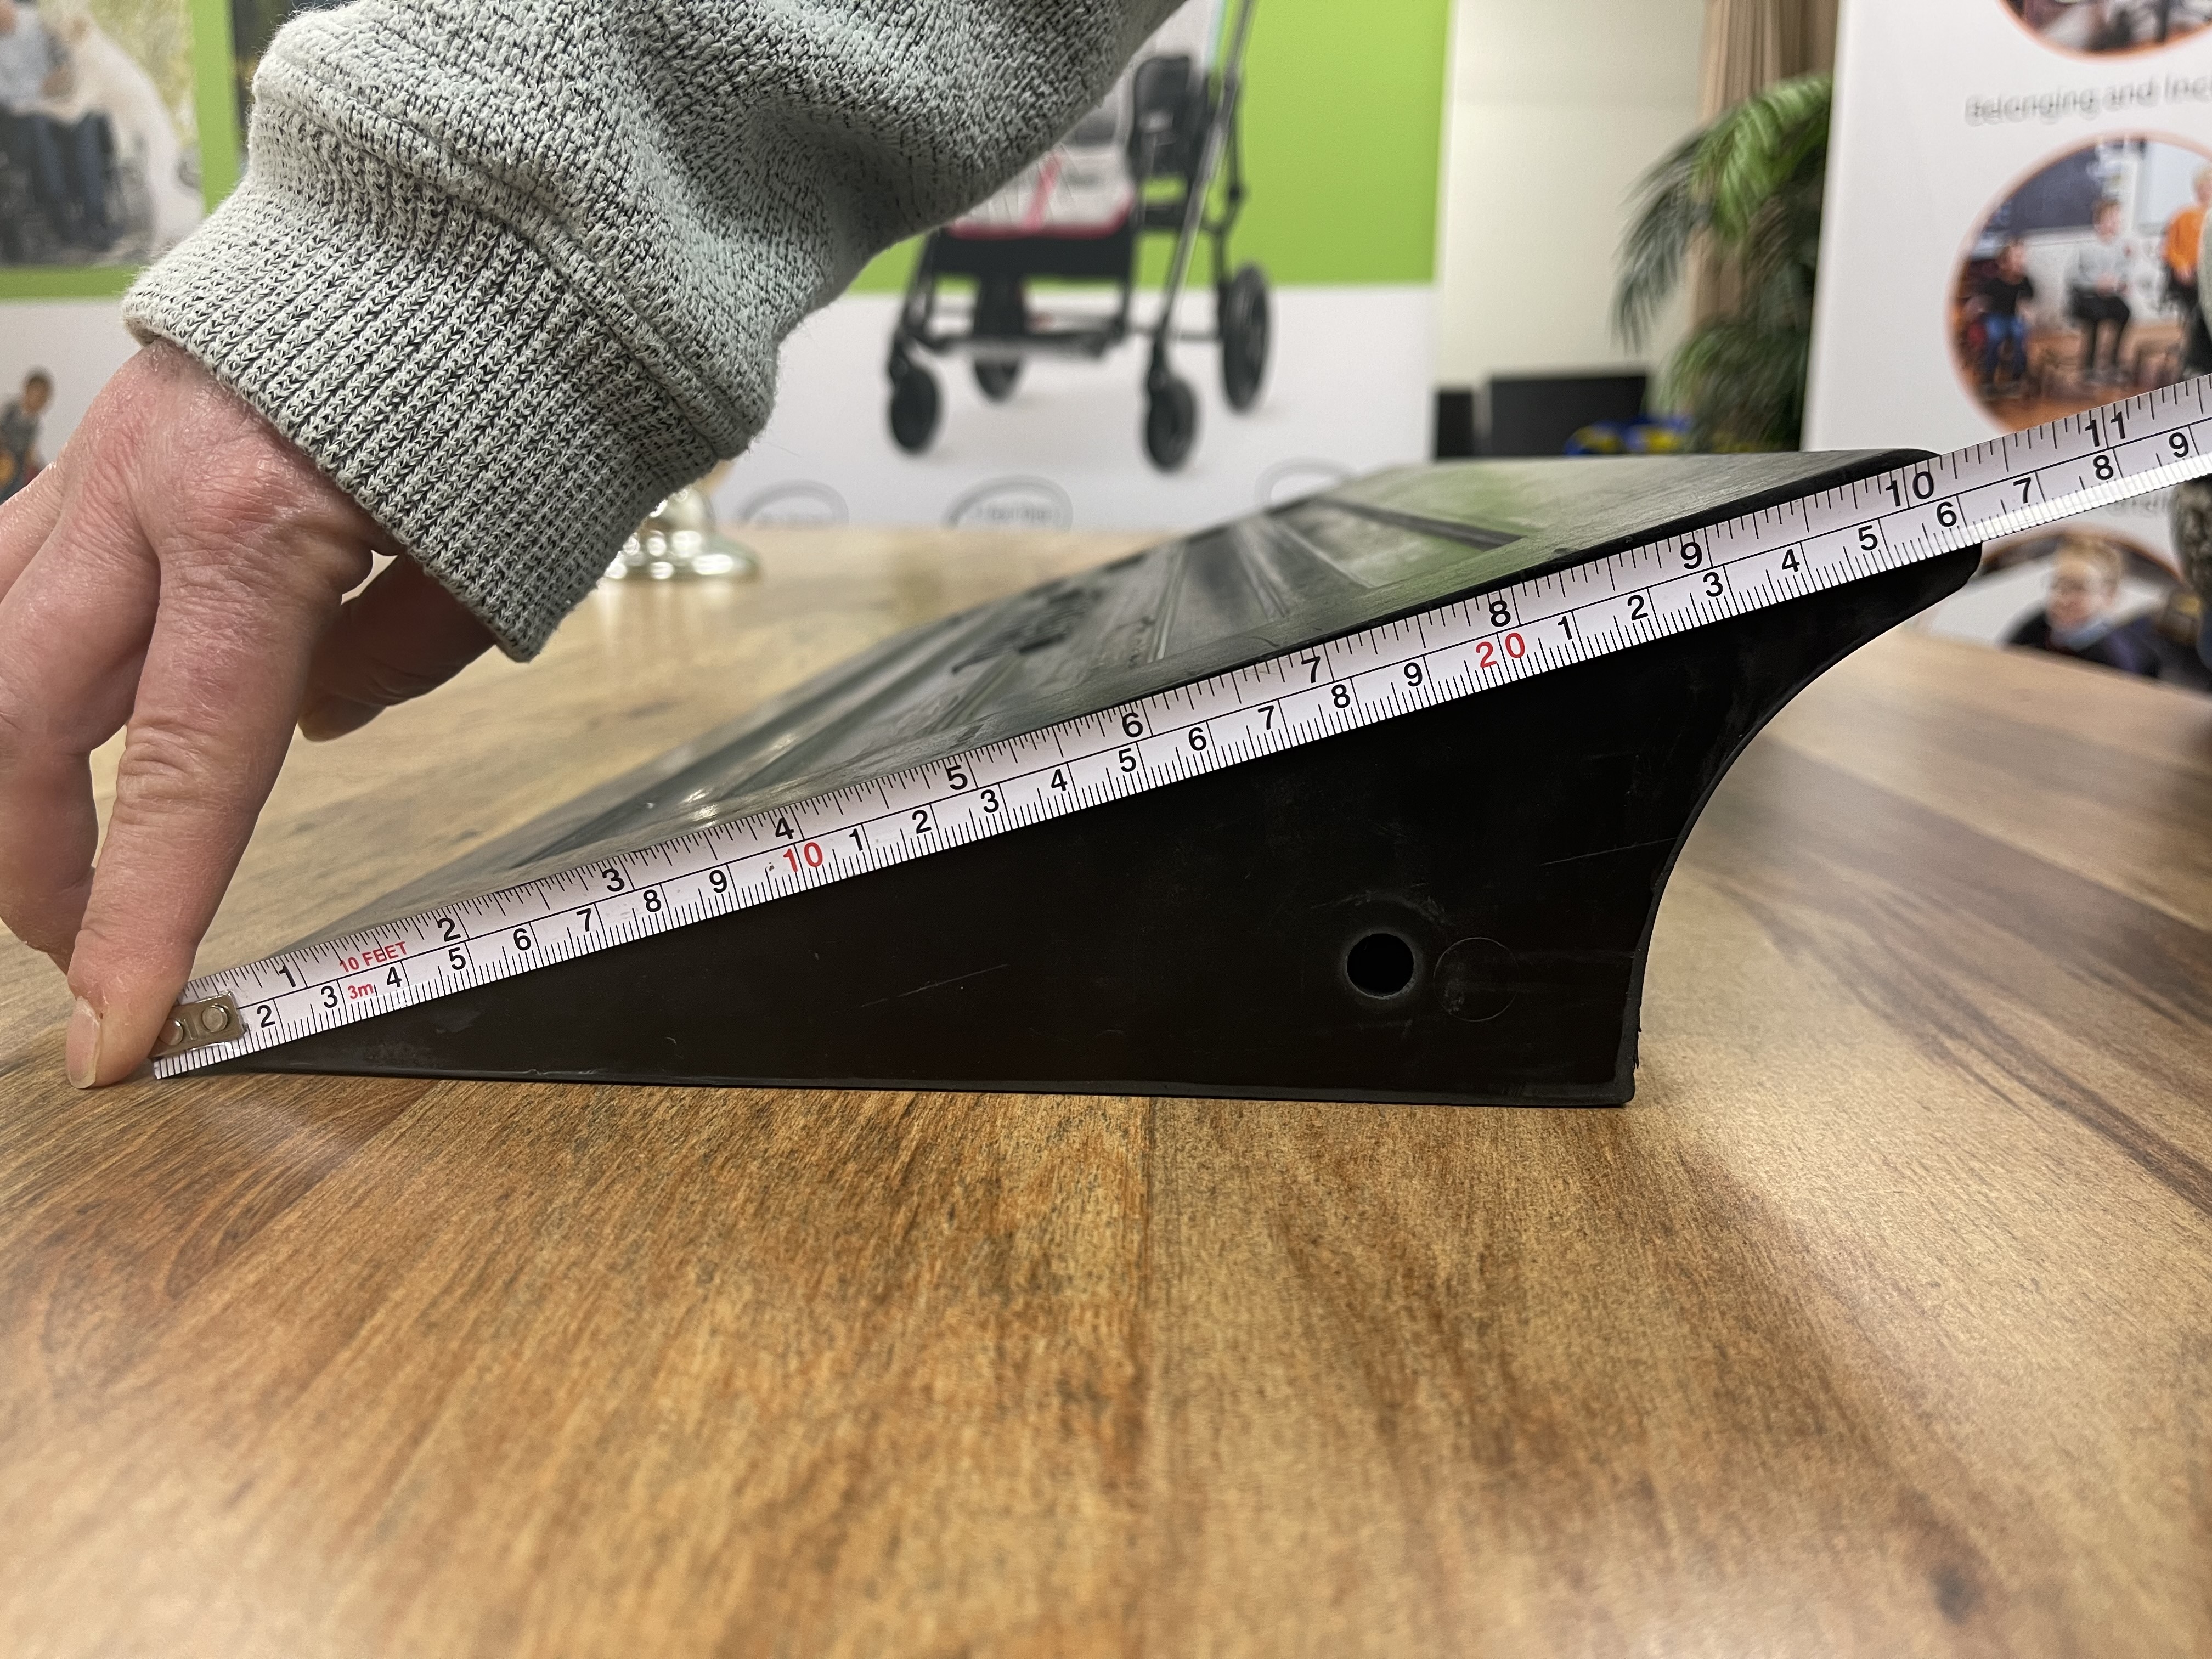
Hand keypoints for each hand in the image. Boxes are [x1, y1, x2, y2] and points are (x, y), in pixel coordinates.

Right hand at [0, 341, 495, 1085]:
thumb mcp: (500, 558)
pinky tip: (47, 717)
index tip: (112, 1034)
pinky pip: (16, 564)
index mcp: (254, 535)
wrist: (478, 213)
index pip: (183, 775)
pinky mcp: (104, 437)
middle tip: (79, 951)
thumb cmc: (515, 376)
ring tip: (48, 856)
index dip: (138, 918)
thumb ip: (395, 662)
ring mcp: (106, 459)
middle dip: (36, 861)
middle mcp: (146, 497)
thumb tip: (309, 731)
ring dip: (6, 766)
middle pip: (28, 719)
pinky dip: (16, 656)